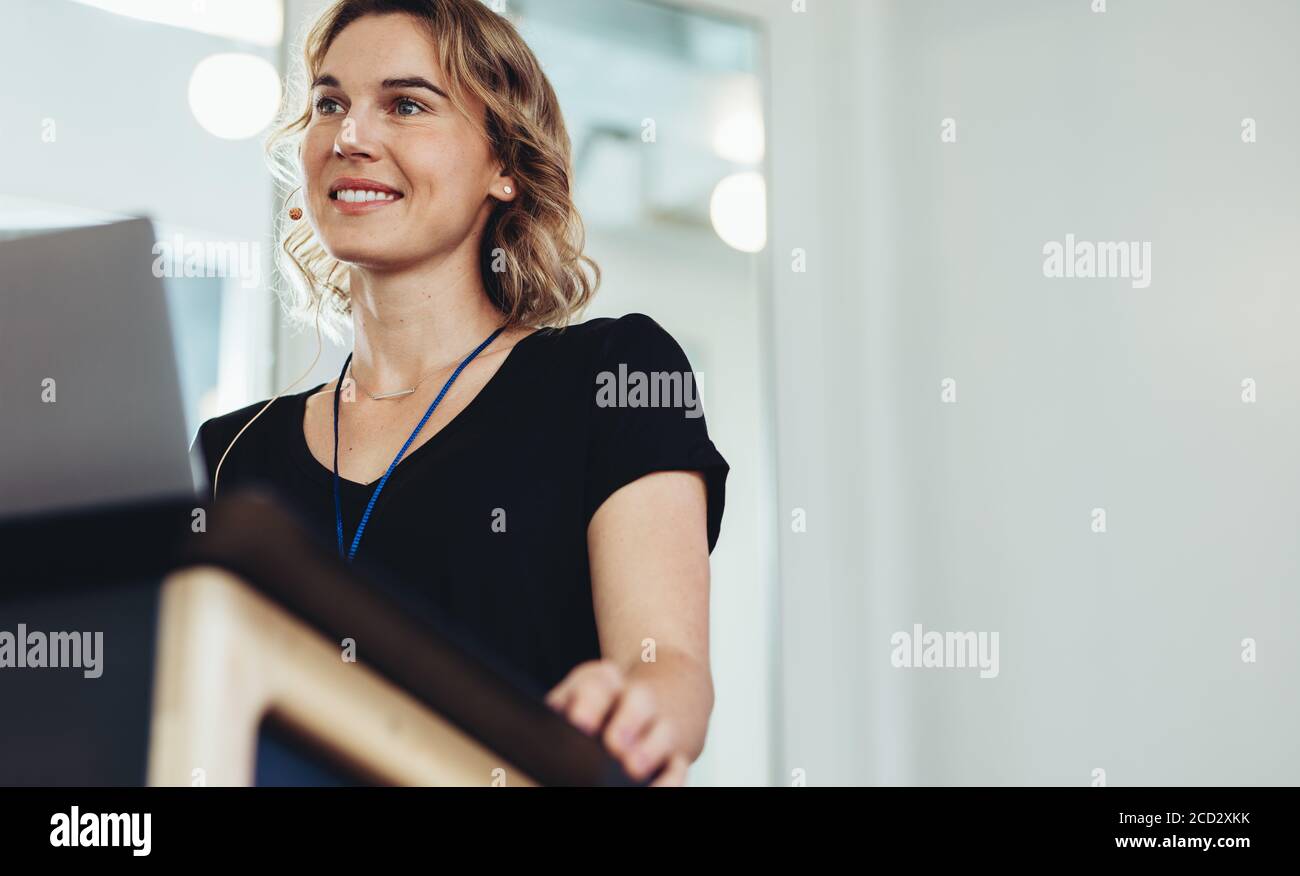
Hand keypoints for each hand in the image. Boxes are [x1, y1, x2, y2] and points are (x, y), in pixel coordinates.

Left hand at [544, 659, 688, 785]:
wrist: (652, 694)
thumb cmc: (600, 705)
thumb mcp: (575, 695)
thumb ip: (559, 711)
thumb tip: (546, 739)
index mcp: (604, 683)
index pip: (599, 682)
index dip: (590, 701)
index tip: (579, 722)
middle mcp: (636, 700)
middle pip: (638, 701)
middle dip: (627, 721)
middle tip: (613, 745)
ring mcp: (659, 726)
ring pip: (662, 732)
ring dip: (649, 751)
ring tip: (633, 769)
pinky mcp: (675, 754)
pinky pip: (678, 766)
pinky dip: (670, 780)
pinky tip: (655, 788)